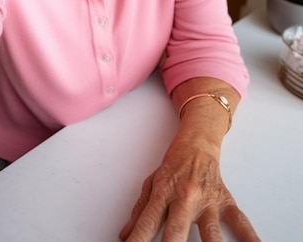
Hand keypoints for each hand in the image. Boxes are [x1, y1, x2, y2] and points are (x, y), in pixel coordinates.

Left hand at [119, 133, 260, 241]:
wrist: (198, 143)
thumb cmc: (174, 165)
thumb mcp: (152, 183)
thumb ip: (140, 211)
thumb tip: (125, 235)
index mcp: (163, 193)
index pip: (146, 223)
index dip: (138, 240)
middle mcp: (184, 198)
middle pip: (175, 230)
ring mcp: (207, 201)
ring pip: (210, 232)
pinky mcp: (224, 201)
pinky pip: (239, 222)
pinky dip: (249, 237)